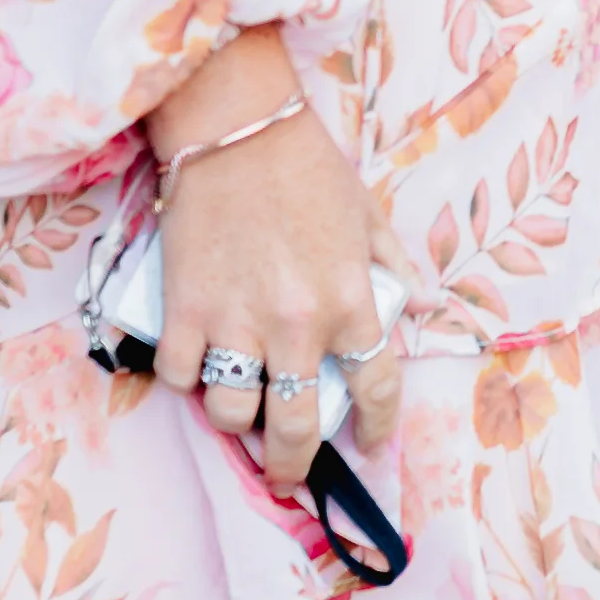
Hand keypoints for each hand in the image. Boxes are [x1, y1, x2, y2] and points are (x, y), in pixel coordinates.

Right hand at [142, 30, 402, 491]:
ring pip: (232, 413)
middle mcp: (297, 323)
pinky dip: (187, 378)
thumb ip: (395, 268)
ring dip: (236, 418)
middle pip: (296, 427)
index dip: (378, 429)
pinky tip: (197, 366)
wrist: (237, 128)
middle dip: (293, 463)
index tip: (371, 446)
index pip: (376, 388)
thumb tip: (419, 307)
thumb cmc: (308, 169)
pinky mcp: (182, 311)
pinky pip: (180, 376)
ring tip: (241, 408)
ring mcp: (236, 322)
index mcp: (351, 301)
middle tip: (289, 471)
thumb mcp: (368, 216)